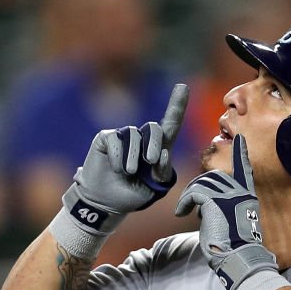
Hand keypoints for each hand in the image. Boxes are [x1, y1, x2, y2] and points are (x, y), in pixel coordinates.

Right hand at [65, 84, 188, 233]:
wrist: (106, 202)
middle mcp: (142, 138)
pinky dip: (118, 156)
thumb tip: (164, 154)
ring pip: (135, 134)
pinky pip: (116, 139)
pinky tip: (116, 168)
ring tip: (129, 172)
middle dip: (155, 145)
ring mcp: (124, 136)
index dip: (177, 105)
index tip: (183, 86)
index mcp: (159, 148)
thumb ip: (163, 172)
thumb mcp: (155, 187)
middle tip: (150, 161)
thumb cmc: (133, 194)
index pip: (171, 124)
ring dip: (133, 156)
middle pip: (156, 128)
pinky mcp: (106, 138)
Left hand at [175, 134, 279, 289]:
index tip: (240, 140)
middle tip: (188, 204)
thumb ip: (224, 208)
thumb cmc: (233, 247)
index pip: (245, 169)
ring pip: (202, 182)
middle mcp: (241, 192)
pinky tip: (181, 213)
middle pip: (214, 176)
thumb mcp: (232, 222)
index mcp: (248, 196)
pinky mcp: (215, 201)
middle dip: (198, 186)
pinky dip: (184, 201)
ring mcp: (230, 195)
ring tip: (184, 210)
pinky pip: (194, 192)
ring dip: (189, 195)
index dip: (241, 154)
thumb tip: (205, 203)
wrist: (237, 257)